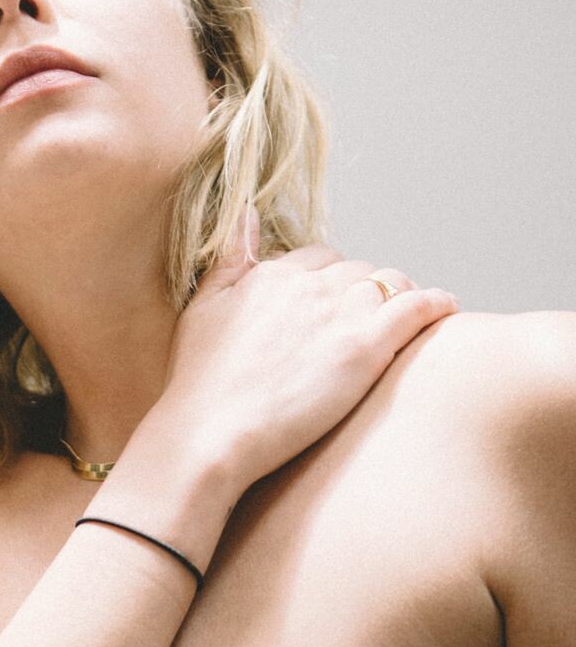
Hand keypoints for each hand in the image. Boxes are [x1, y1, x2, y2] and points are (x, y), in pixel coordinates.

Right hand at [156, 206, 458, 495]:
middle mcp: (308, 285)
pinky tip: (446, 307)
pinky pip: (415, 309)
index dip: (331, 279)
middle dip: (366, 290)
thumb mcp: (202, 308)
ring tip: (410, 316)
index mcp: (272, 274)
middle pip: (358, 270)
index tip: (335, 303)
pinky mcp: (365, 348)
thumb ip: (229, 259)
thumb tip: (247, 212)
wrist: (211, 433)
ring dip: (401, 295)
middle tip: (372, 319)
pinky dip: (435, 304)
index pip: (320, 257)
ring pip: (390, 283)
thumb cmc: (200, 382)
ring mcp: (339, 314)